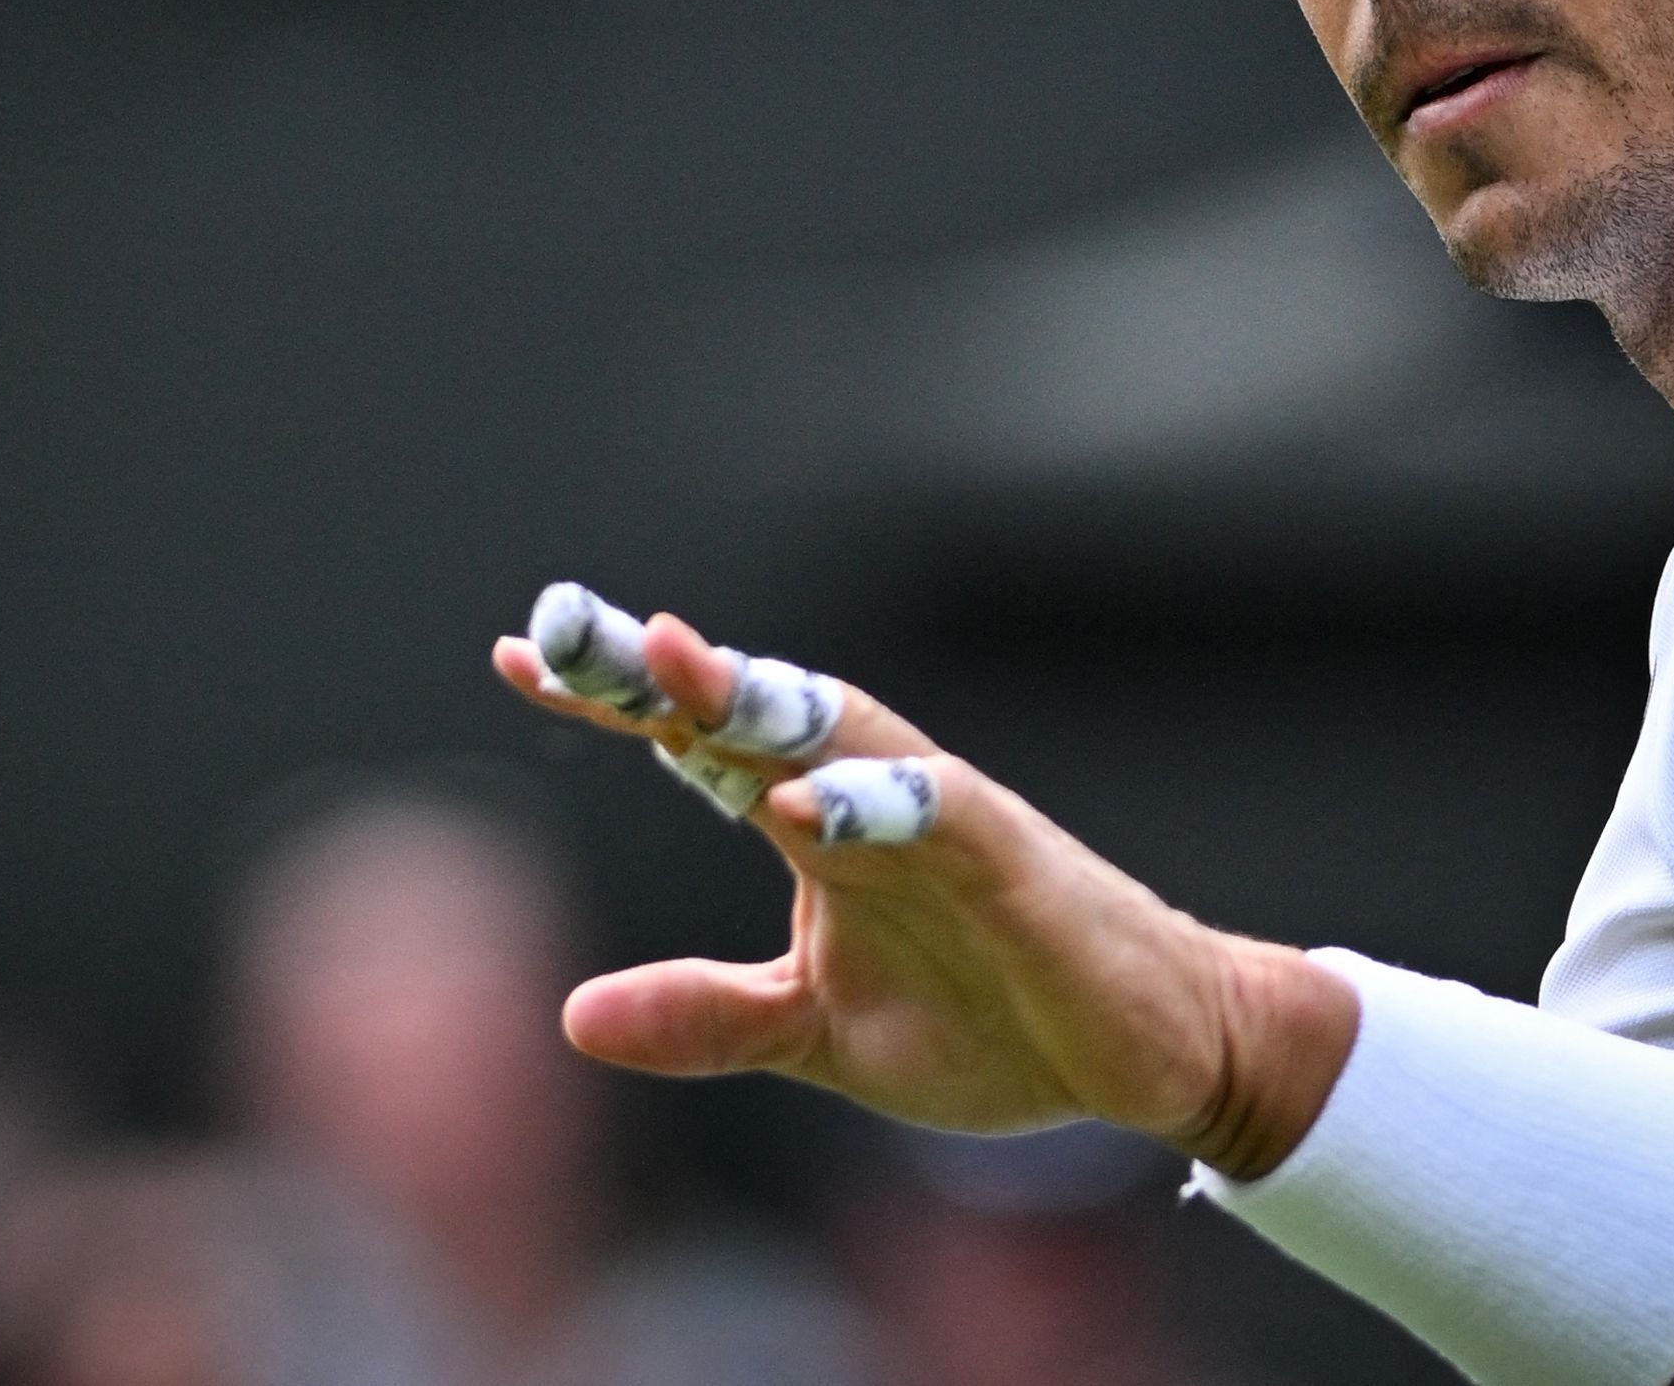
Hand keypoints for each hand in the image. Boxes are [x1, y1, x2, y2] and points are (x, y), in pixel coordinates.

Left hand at [492, 614, 1356, 1173]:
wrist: (1153, 1051)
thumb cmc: (994, 1024)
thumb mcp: (817, 1037)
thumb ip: (706, 1019)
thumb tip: (570, 1018)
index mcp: (822, 831)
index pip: (703, 746)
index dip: (619, 701)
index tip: (521, 656)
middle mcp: (872, 800)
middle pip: (755, 711)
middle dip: (663, 670)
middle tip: (570, 622)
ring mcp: (945, 821)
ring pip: (843, 733)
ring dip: (758, 698)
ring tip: (674, 663)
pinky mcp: (1015, 864)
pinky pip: (940, 817)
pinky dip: (873, 804)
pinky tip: (803, 803)